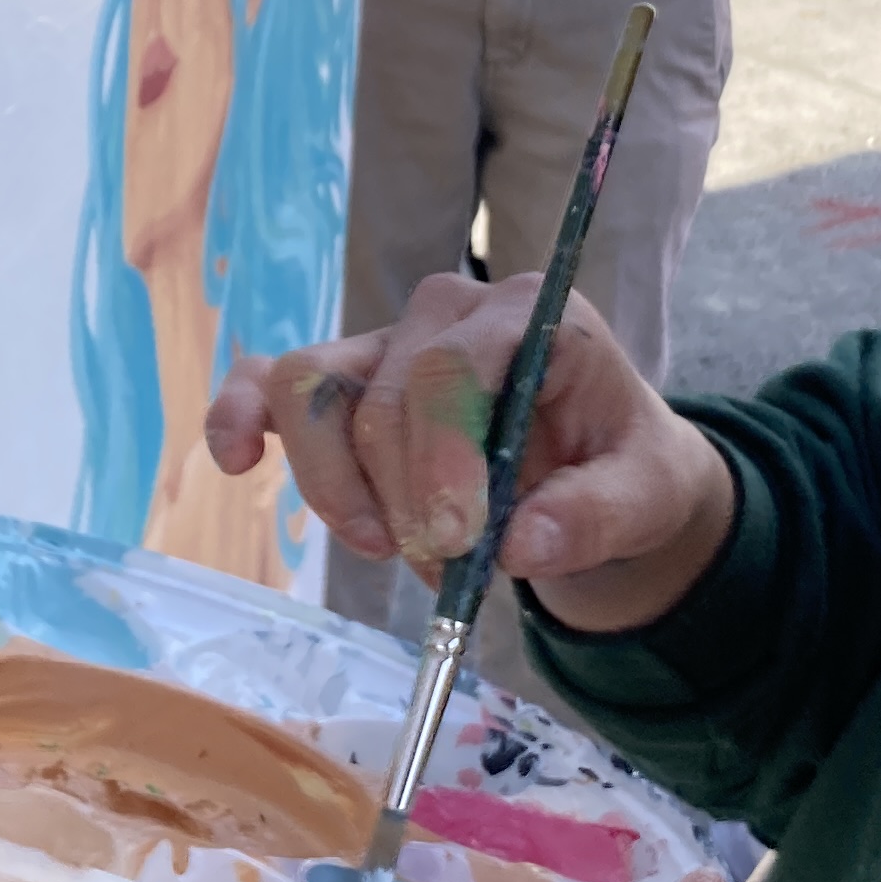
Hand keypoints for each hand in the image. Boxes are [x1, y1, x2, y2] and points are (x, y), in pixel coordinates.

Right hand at [204, 271, 737, 635]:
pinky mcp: (344, 380)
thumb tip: (522, 545)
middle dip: (403, 497)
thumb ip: (595, 516)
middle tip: (444, 570)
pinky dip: (239, 415)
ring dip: (334, 485)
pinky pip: (268, 383)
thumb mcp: (646, 496)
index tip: (456, 543)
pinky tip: (234, 459)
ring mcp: (385, 342)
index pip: (451, 367)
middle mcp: (447, 311)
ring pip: (312, 389)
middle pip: (382, 394)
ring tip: (385, 548)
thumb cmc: (620, 465)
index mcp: (529, 315)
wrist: (600, 464)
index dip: (439, 456)